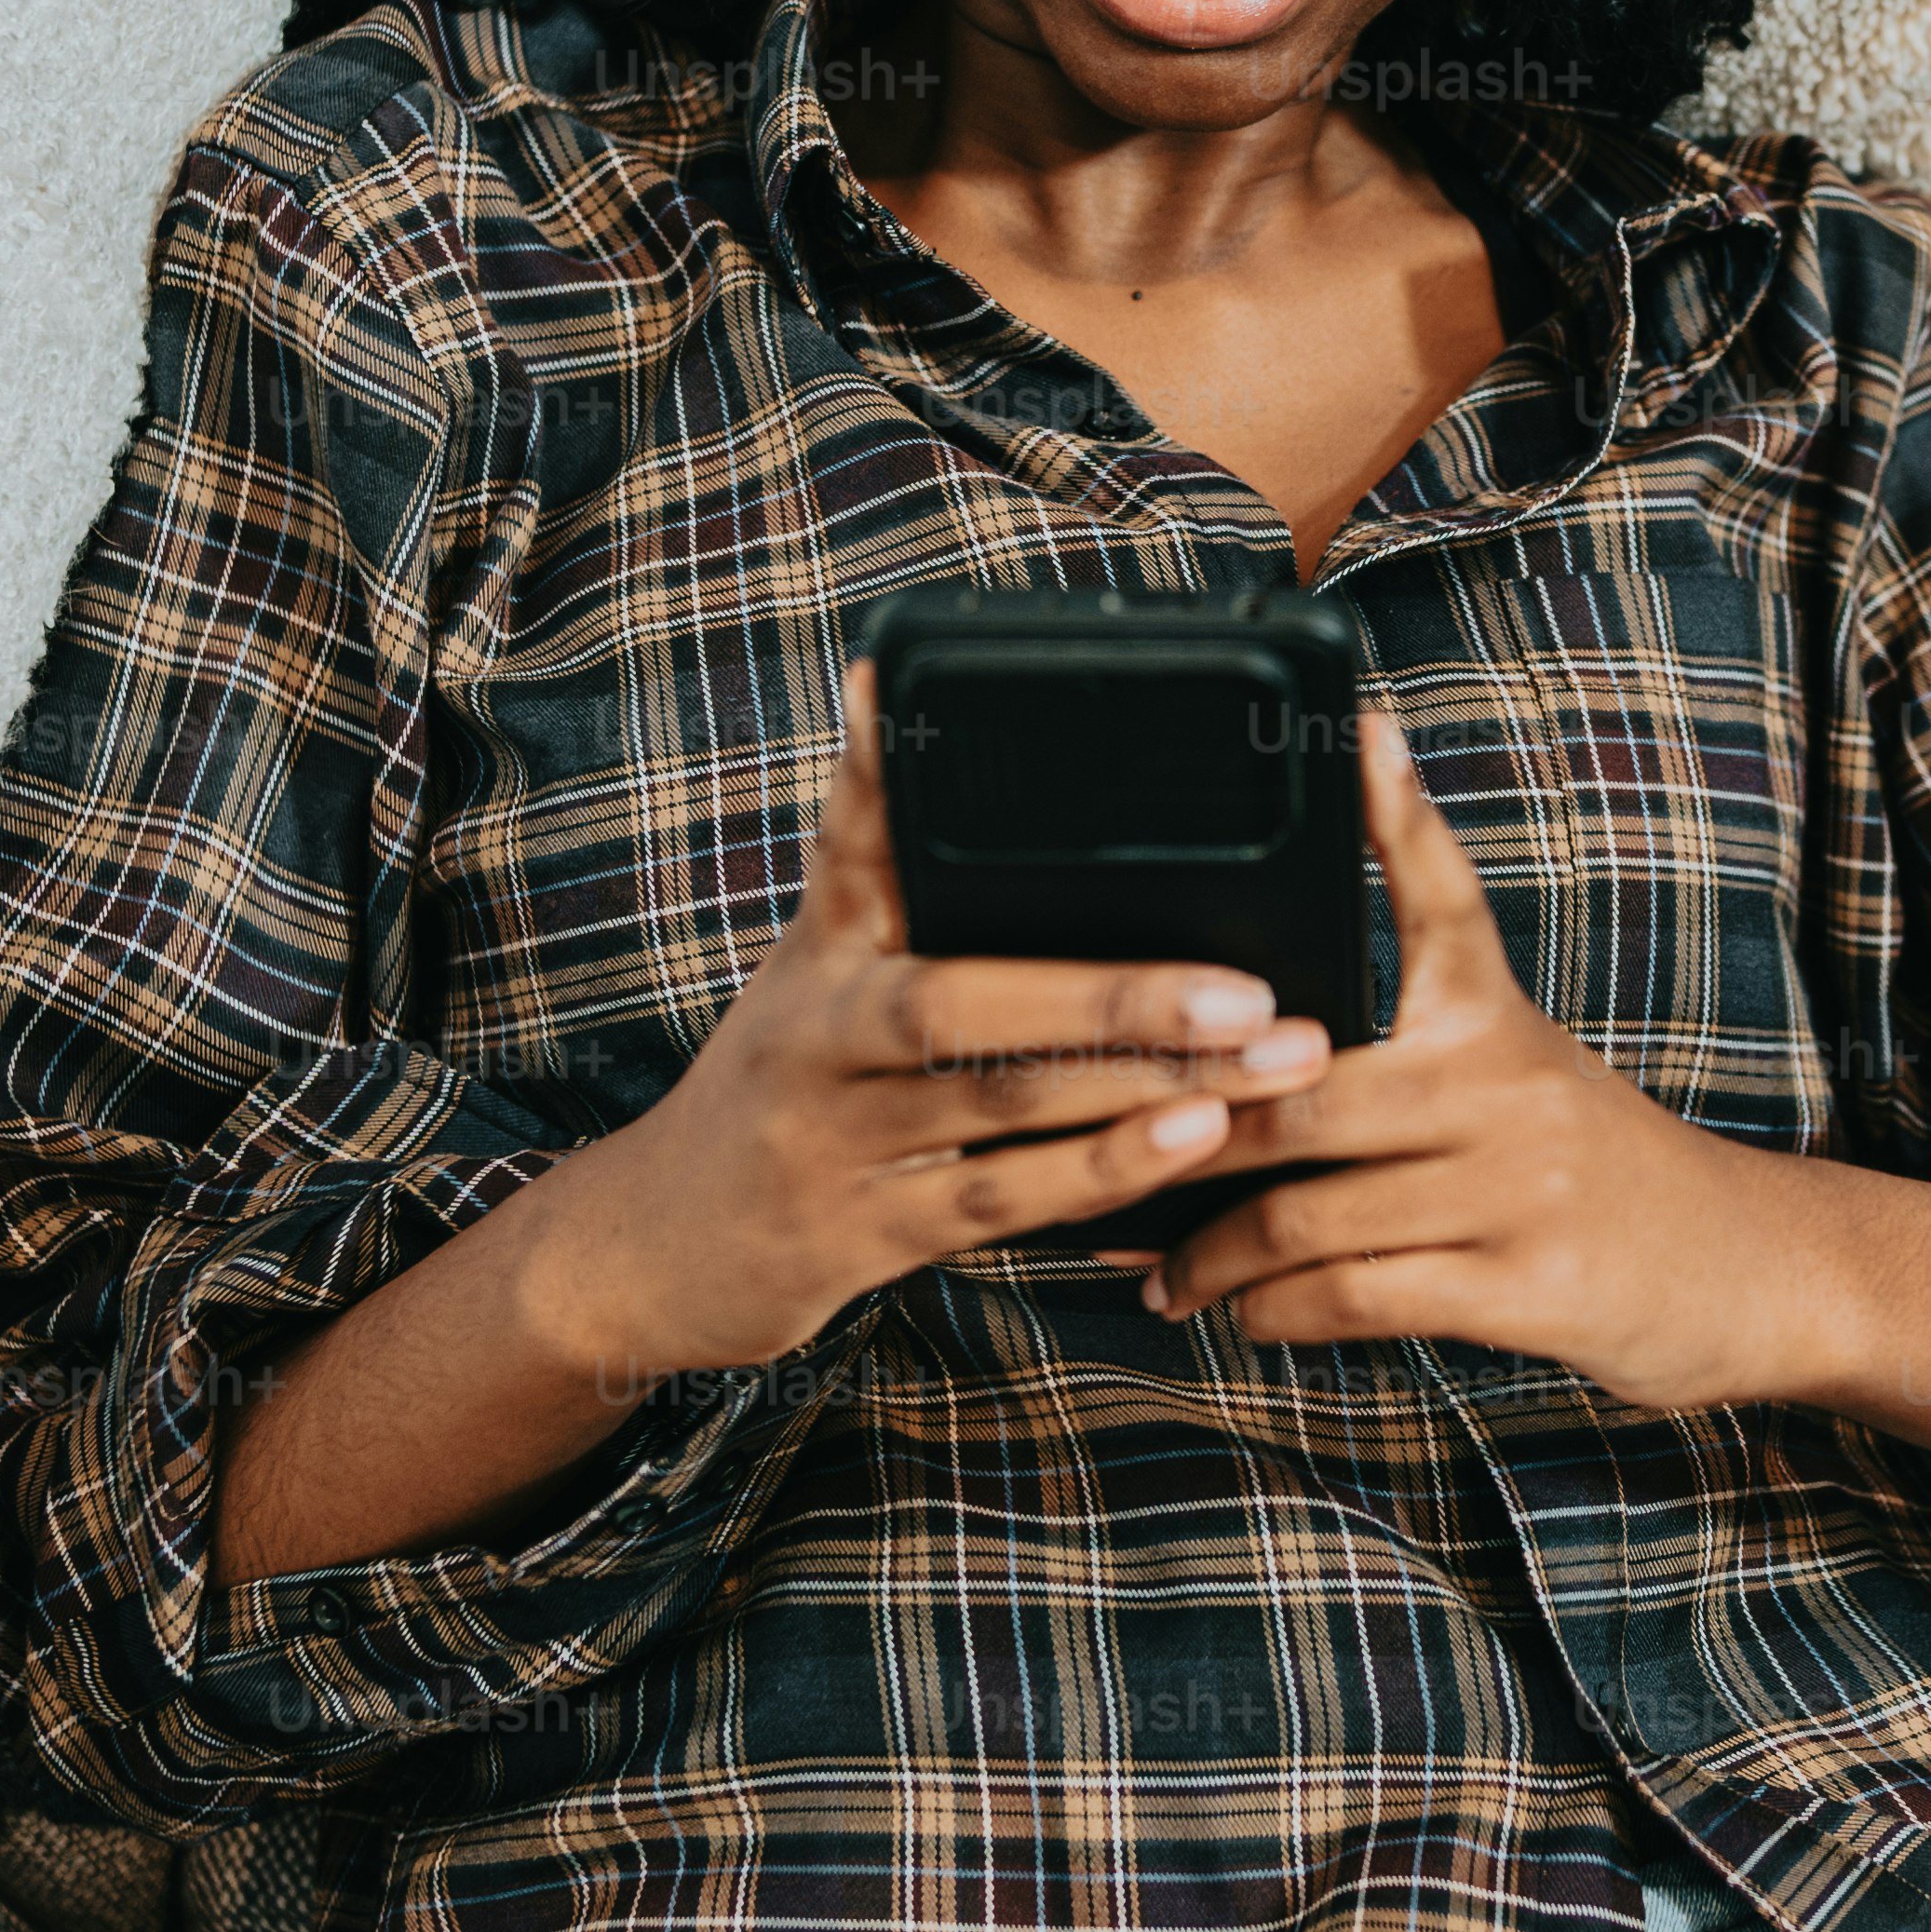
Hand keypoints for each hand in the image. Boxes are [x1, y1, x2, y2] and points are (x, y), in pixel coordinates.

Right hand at [506, 664, 1334, 1387]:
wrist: (661, 1246)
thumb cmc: (783, 1082)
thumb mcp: (815, 963)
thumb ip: (875, 853)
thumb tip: (887, 686)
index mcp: (818, 949)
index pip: (857, 844)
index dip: (887, 769)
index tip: (922, 696)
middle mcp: (814, 1034)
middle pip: (962, 1002)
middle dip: (1115, 994)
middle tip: (1249, 989)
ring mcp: (830, 1142)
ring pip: (1001, 1106)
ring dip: (1145, 1087)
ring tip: (1269, 1064)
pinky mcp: (859, 1236)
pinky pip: (997, 1203)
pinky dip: (1100, 1175)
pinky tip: (1194, 1147)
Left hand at [1128, 710, 1862, 1414]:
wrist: (1743, 1269)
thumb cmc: (1593, 1169)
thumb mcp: (1522, 1072)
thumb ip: (1408, 1050)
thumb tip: (1243, 1057)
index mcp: (1495, 1016)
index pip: (1441, 894)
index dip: (1395, 813)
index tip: (1356, 731)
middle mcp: (1508, 1085)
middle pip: (1301, 1089)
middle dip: (1181, 1133)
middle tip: (1096, 1155)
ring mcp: (1519, 1187)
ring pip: (1310, 1210)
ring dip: (1209, 1251)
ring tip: (1155, 1264)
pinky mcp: (1528, 1286)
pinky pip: (1360, 1293)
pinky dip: (1277, 1308)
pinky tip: (1242, 1310)